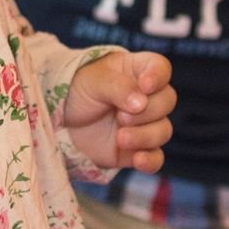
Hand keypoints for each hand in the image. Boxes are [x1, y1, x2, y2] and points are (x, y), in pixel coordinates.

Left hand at [59, 47, 174, 174]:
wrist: (61, 122)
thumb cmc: (78, 91)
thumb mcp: (92, 81)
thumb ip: (117, 87)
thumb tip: (140, 103)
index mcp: (137, 72)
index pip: (160, 68)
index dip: (158, 77)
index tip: (145, 86)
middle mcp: (146, 98)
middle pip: (167, 101)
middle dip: (147, 111)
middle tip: (121, 116)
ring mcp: (143, 125)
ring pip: (163, 131)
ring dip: (145, 136)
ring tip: (120, 138)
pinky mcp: (136, 150)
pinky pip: (155, 158)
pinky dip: (150, 160)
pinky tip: (137, 160)